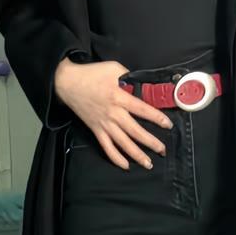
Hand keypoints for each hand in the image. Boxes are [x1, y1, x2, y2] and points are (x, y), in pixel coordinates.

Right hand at [53, 57, 171, 168]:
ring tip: (148, 163)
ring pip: (123, 143)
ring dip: (137, 154)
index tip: (168, 125)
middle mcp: (113, 114)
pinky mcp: (96, 130)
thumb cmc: (92, 74)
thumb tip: (141, 85)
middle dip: (151, 142)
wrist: (67, 83)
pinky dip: (116, 158)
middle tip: (163, 150)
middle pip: (135, 131)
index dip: (156, 118)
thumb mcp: (114, 68)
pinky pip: (107, 147)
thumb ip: (129, 77)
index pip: (142, 110)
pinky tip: (126, 166)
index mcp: (119, 97)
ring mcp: (104, 124)